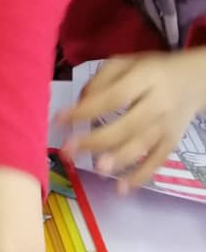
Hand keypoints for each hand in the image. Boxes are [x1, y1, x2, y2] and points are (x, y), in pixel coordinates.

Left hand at [60, 50, 205, 191]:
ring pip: (142, 145)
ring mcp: (166, 125)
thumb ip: (101, 80)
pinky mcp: (172, 141)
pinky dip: (141, 176)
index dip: (85, 110)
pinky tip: (122, 189)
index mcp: (145, 78)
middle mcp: (157, 103)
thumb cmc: (151, 71)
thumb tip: (79, 104)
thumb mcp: (126, 63)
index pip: (112, 97)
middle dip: (95, 141)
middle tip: (69, 151)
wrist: (195, 80)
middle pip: (126, 125)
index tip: (59, 119)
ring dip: (118, 160)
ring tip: (97, 170)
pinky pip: (157, 161)